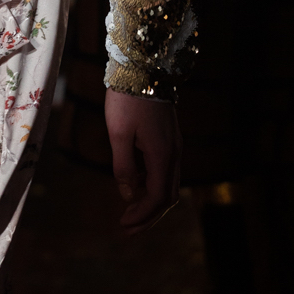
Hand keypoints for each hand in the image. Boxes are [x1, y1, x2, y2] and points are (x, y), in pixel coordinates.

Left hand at [105, 87, 180, 232]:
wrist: (144, 66)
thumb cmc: (128, 99)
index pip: (158, 198)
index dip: (142, 215)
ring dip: (151, 200)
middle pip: (167, 196)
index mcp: (163, 156)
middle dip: (149, 215)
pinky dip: (152, 182)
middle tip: (128, 228)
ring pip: (168, 183)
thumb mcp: (119, 133)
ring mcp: (174, 144)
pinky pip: (164, 169)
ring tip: (129, 210)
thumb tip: (127, 195)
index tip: (124, 225)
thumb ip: (124, 166)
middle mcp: (174, 153)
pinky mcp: (169, 136)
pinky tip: (134, 181)